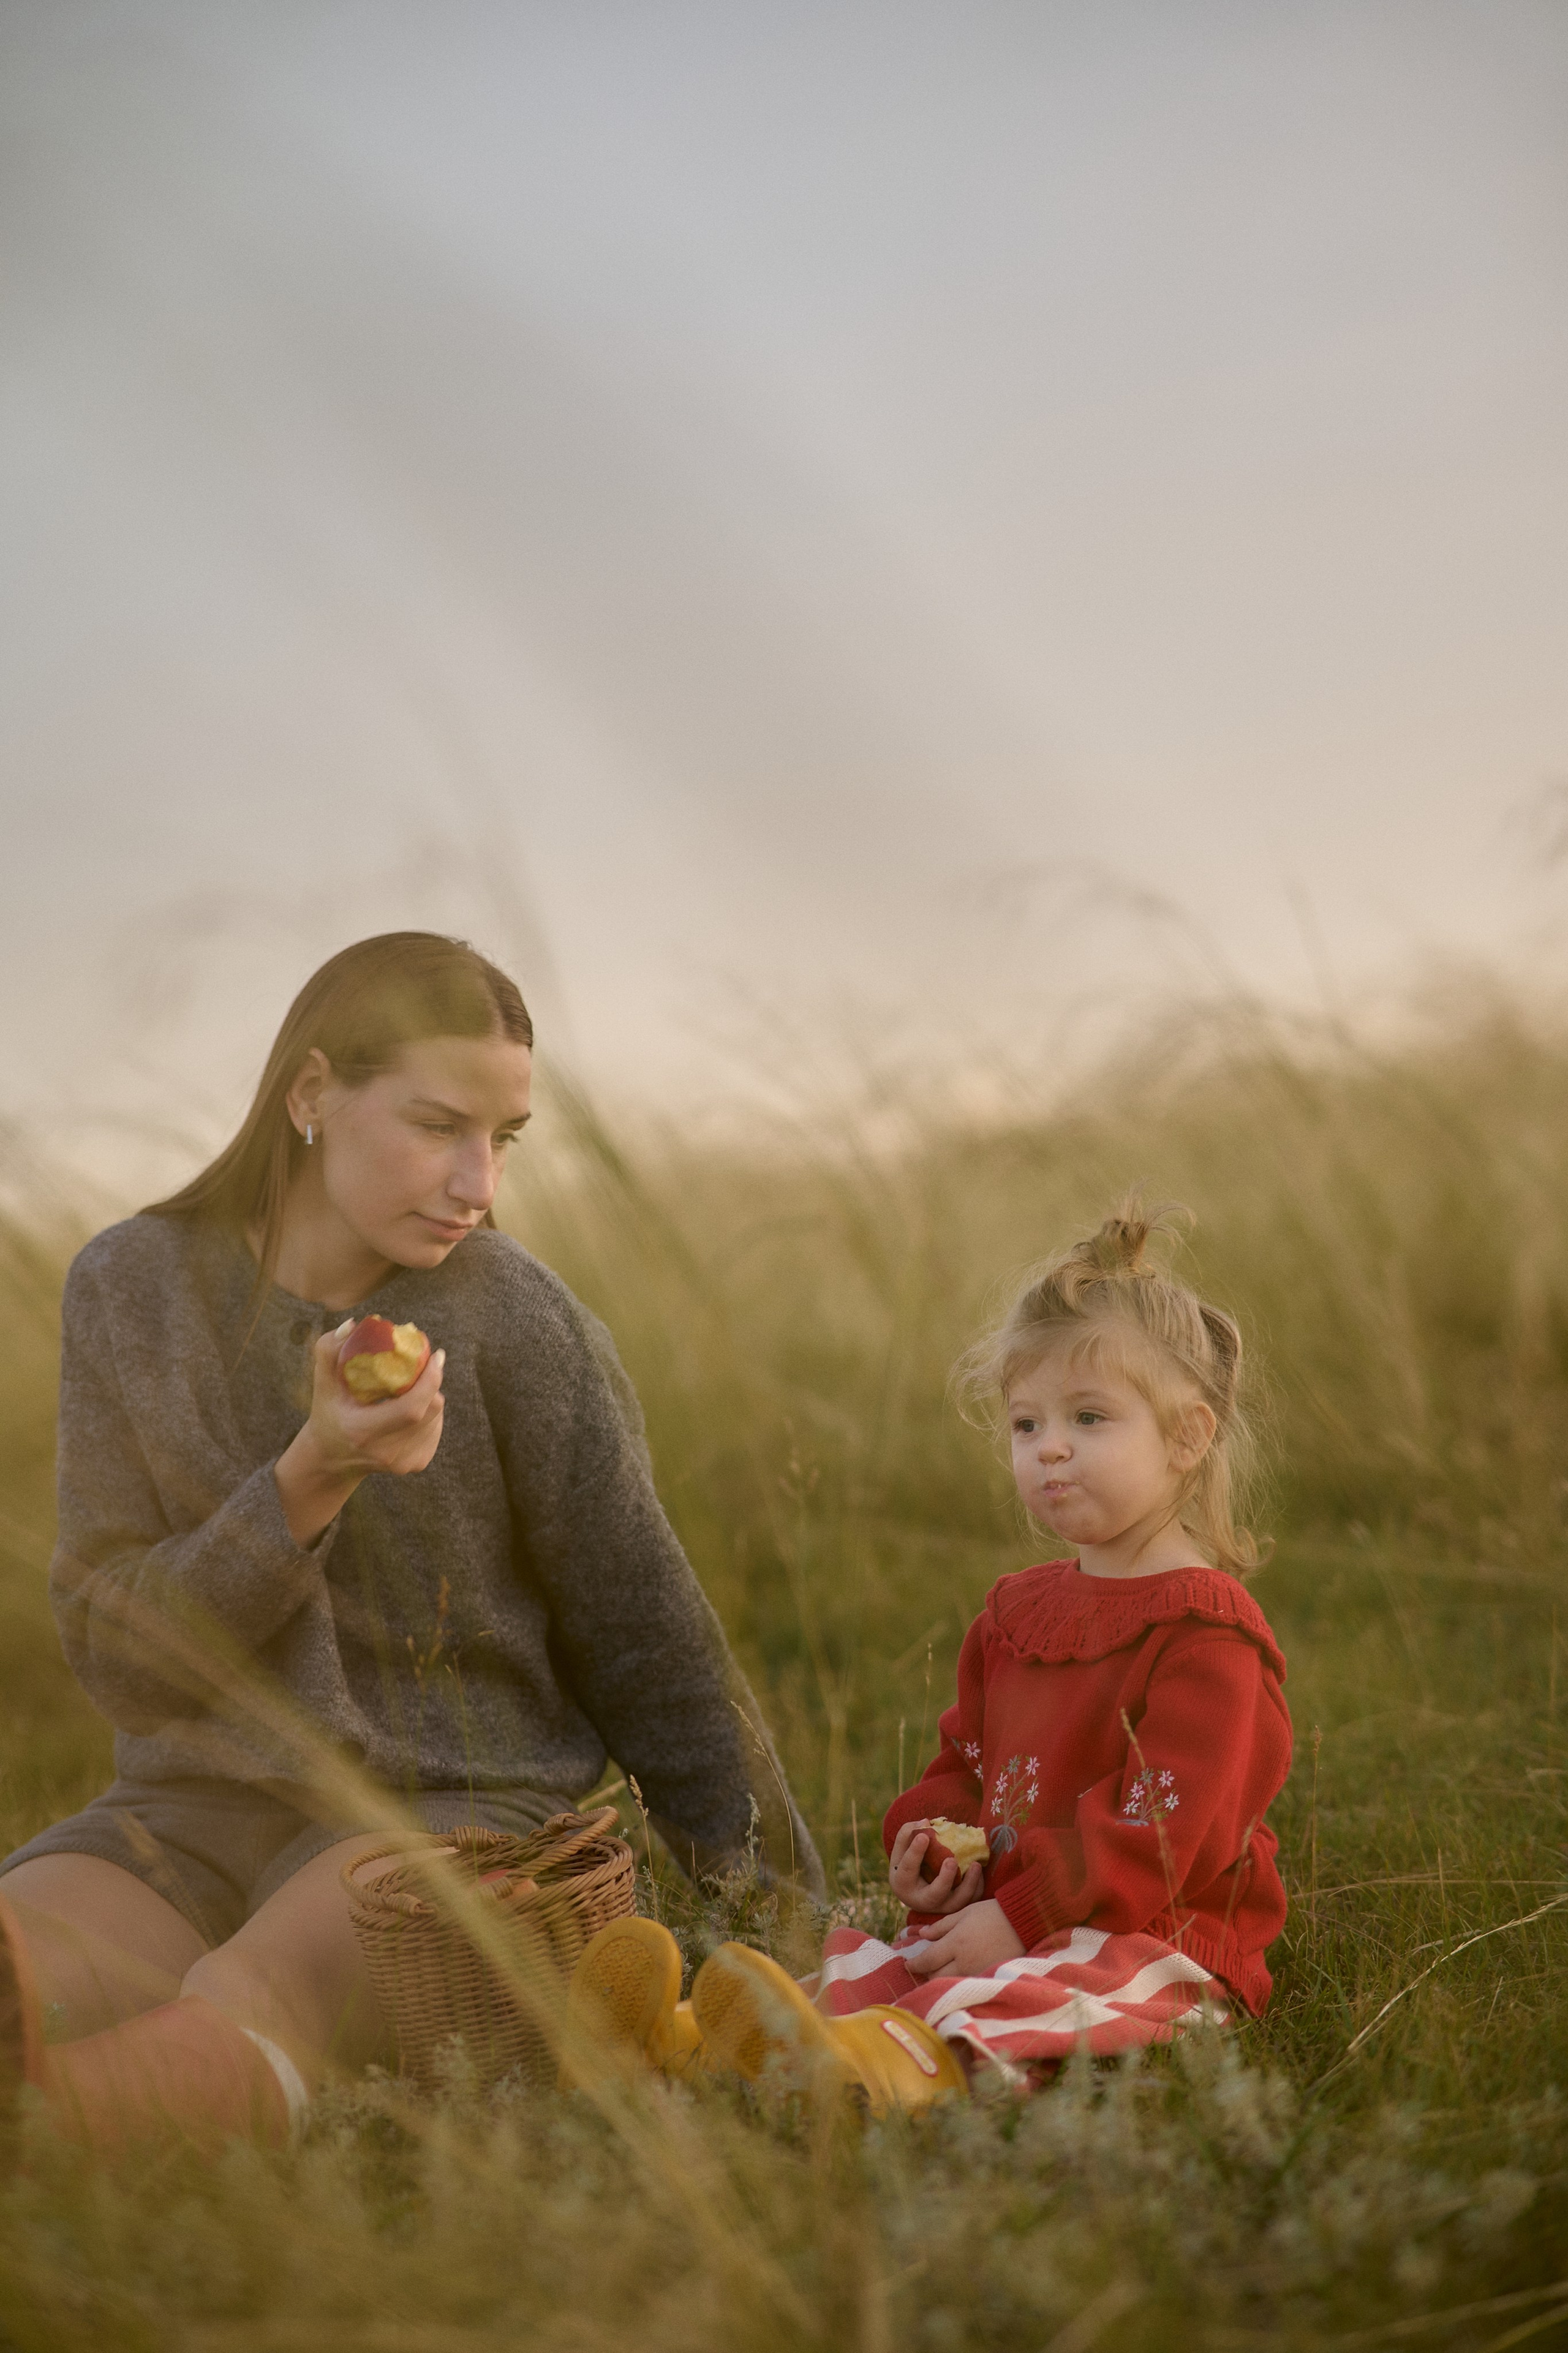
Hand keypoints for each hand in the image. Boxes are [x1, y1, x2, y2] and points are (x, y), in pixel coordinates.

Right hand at [275, 1325, 446, 1544]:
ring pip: (437, 1417)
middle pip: (430, 1410)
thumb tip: (351, 1324)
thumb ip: (329, 1352)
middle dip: (432, 1382)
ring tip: (413, 1386)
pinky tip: (413, 1407)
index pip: (412, 1408)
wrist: (331, 1460)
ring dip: (431, 1396)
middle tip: (424, 1363)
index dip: (430, 1380)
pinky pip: (436, 1428)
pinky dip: (430, 1412)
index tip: (436, 1355)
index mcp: (363, 1431)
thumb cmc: (328, 1415)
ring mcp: (404, 1462)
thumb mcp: (322, 1385)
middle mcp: (387, 1451)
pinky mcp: (416, 1464)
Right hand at [888, 1821, 984, 1915]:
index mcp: (903, 1884)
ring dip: (969, 1885)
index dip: (915, 1853)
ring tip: (976, 1865)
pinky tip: (979, 1870)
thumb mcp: (901, 1850)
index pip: (908, 1869)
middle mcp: (921, 1901)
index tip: (924, 1836)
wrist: (916, 1888)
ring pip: (957, 1902)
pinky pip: (970, 1901)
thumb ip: (907, 1834)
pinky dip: (977, 1887)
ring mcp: (940, 1907)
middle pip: (934, 1895)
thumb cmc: (908, 1863)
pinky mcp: (955, 1908)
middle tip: (952, 1860)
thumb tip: (925, 1822)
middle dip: (945, 1879)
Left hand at [903, 1899, 1025, 1978]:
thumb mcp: (964, 1913)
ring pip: (950, 1982)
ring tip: (939, 1970)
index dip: (914, 1964)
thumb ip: (941, 1926)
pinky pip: (966, 1982)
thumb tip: (922, 1935)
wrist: (1023, 1922)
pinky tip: (958, 1972)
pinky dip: (958, 1980)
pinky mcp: (987, 1977)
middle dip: (927, 1973)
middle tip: (923, 1966)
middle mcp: (964, 1962)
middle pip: (936, 1977)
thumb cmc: (992, 1913)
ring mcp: (977, 1972)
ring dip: (942, 1978)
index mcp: (955, 1943)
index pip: (927, 1961)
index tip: (907, 1964)